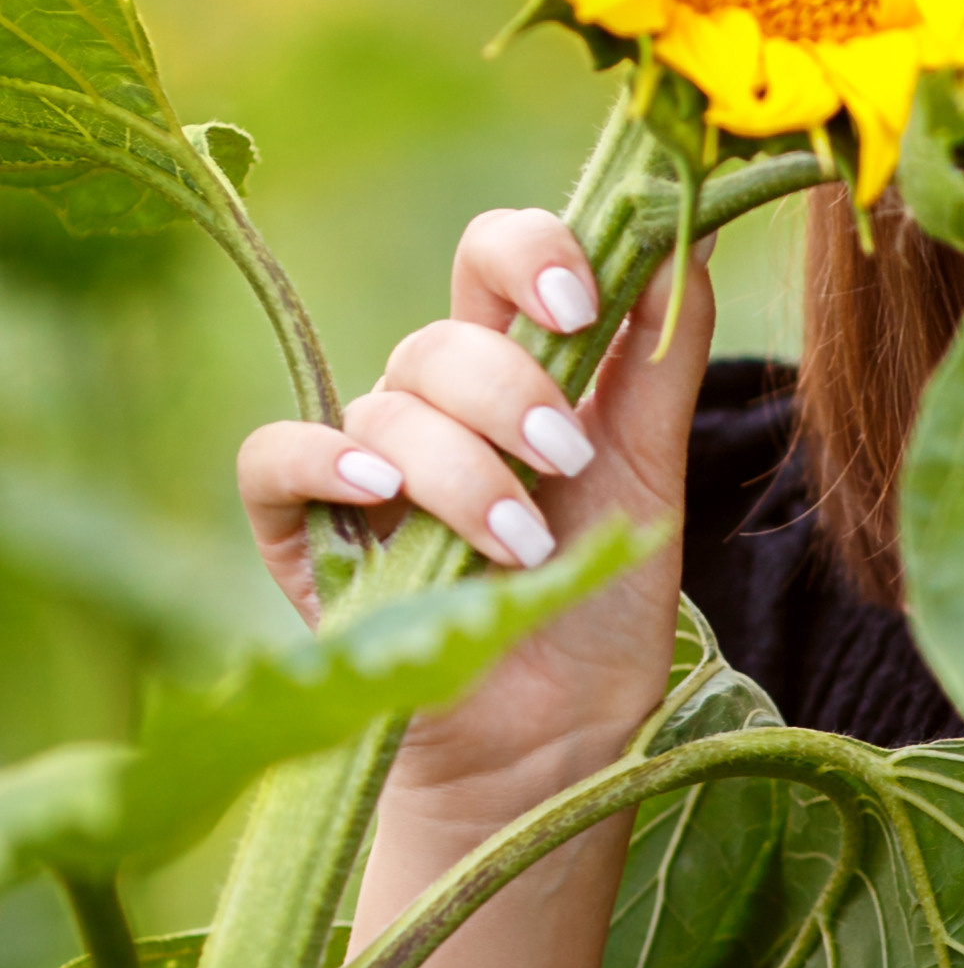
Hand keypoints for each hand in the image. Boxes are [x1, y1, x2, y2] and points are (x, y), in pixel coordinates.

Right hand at [236, 207, 713, 819]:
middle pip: (442, 338)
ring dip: (464, 472)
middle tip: (566, 464)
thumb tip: (684, 236)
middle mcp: (433, 407)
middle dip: (512, 393)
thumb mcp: (653, 470)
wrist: (559, 732)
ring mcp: (363, 465)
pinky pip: (274, 457)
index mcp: (516, 370)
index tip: (582, 305)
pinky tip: (380, 491)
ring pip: (385, 408)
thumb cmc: (600, 601)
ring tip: (522, 546)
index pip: (496, 258)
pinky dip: (323, 459)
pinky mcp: (303, 532)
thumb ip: (664, 355)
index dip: (531, 252)